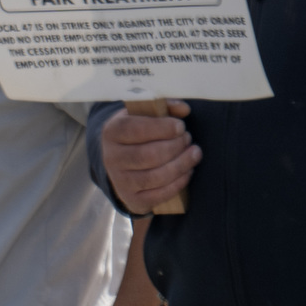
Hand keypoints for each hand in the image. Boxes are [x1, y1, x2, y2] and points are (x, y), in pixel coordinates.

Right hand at [99, 100, 197, 214]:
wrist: (122, 161)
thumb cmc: (139, 134)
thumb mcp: (145, 115)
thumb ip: (164, 107)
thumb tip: (183, 109)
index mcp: (112, 132)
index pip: (135, 129)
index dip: (162, 128)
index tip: (180, 126)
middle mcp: (111, 158)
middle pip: (149, 155)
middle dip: (176, 146)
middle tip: (188, 139)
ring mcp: (120, 180)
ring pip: (156, 176)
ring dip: (182, 164)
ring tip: (194, 153)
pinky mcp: (132, 198)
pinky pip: (159, 195)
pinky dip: (179, 183)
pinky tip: (188, 172)